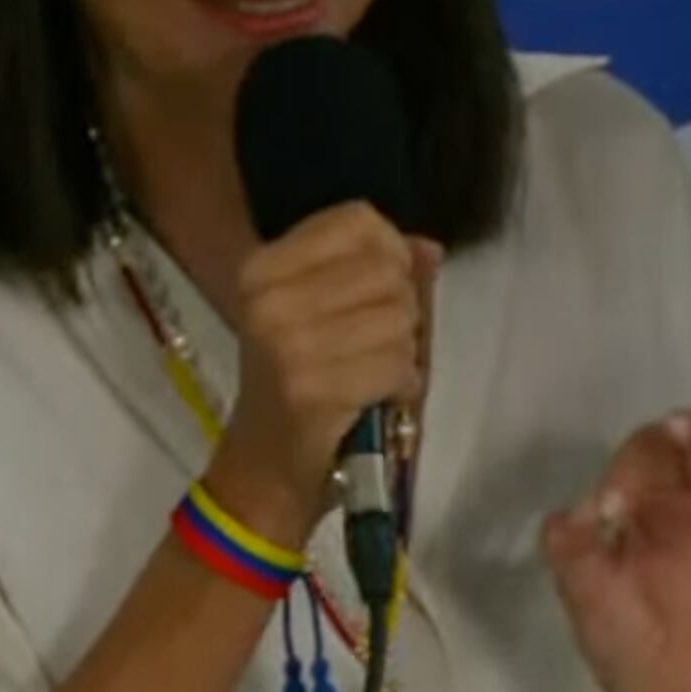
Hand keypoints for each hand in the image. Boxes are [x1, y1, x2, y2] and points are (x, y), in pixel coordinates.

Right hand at [205, 203, 438, 543]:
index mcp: (263, 267)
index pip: (358, 220)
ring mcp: (287, 343)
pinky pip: (397, 364)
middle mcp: (269, 298)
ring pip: (399, 316)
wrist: (264, 471)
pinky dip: (401, 384)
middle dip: (402, 309)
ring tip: (375, 372)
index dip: (390, 252)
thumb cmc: (299, 388)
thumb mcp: (322, 316)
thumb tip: (427, 247)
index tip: (379, 291)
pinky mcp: (312, 388)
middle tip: (378, 344)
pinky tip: (377, 398)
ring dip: (404, 351)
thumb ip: (377, 275)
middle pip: (387, 268)